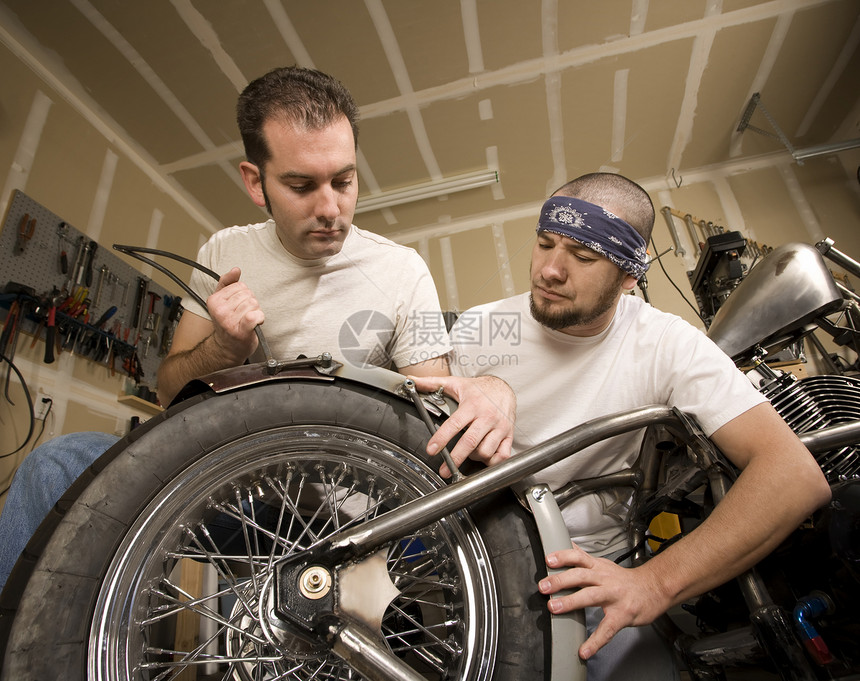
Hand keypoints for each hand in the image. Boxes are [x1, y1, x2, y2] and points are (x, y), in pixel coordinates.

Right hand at [207, 267, 265, 363]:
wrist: (228, 347)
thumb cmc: (228, 323)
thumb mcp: (223, 301)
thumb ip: (228, 282)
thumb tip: (236, 270)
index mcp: (214, 300)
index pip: (240, 285)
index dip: (244, 294)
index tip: (238, 306)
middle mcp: (220, 310)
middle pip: (248, 294)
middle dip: (250, 303)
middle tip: (244, 314)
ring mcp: (229, 321)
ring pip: (253, 303)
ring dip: (256, 311)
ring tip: (248, 320)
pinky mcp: (241, 331)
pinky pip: (254, 316)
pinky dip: (259, 318)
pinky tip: (256, 323)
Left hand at [408, 374, 515, 477]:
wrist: (504, 388)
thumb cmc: (478, 389)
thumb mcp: (455, 383)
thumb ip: (432, 383)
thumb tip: (411, 380)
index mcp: (472, 405)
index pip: (455, 424)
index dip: (442, 438)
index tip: (432, 450)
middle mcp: (487, 416)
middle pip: (470, 442)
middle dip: (456, 458)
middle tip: (444, 470)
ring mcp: (500, 427)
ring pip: (486, 451)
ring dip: (474, 457)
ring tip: (467, 453)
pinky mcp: (509, 435)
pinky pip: (503, 455)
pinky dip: (493, 461)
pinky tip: (484, 457)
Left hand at [537, 543, 668, 659]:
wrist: (654, 588)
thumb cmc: (624, 579)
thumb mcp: (603, 563)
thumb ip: (584, 557)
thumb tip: (566, 545)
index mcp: (598, 567)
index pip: (579, 557)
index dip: (563, 557)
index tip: (547, 560)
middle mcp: (604, 579)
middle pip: (581, 575)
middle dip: (560, 580)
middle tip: (543, 586)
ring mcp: (614, 597)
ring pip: (590, 596)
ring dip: (571, 602)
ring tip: (554, 608)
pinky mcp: (622, 615)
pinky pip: (607, 629)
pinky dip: (595, 642)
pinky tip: (584, 650)